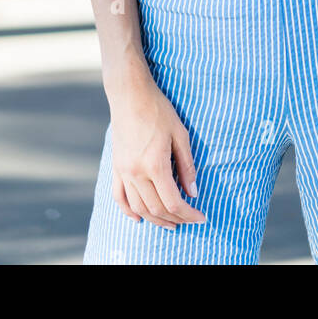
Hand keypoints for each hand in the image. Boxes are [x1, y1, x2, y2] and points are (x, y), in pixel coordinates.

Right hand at [109, 76, 207, 228]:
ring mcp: (123, 172)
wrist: (130, 95)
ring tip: (170, 223)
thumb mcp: (180, 134)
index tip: (201, 217)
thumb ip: (187, 166)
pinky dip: (129, 211)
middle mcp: (136, 173)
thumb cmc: (158, 110)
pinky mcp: (116, 167)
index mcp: (155, 165)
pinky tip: (139, 218)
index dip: (189, 214)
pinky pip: (119, 197)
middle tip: (188, 220)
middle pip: (156, 208)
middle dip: (175, 218)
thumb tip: (193, 192)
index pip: (173, 202)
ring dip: (155, 219)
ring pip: (139, 207)